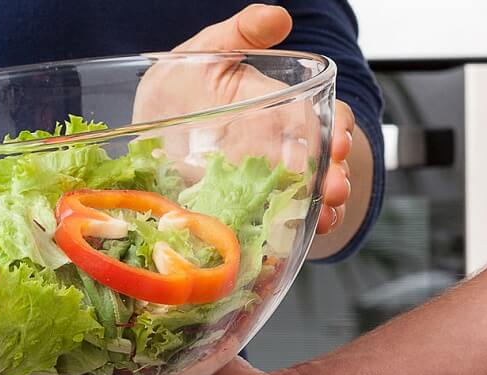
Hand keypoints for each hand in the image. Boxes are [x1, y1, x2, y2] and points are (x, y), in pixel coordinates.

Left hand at [140, 4, 357, 236]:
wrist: (146, 124)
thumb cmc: (183, 83)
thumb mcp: (209, 51)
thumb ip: (242, 32)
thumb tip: (277, 17)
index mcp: (282, 112)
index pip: (327, 120)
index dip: (340, 129)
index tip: (338, 139)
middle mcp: (280, 151)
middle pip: (324, 166)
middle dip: (336, 177)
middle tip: (335, 188)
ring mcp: (262, 184)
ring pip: (306, 200)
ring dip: (321, 211)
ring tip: (322, 218)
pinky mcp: (241, 211)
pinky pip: (271, 228)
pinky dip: (287, 236)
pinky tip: (293, 240)